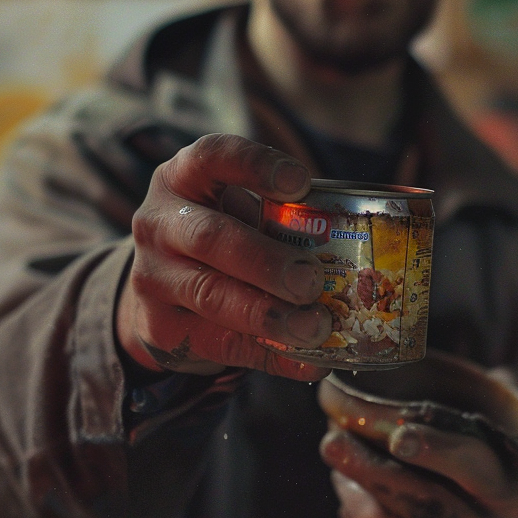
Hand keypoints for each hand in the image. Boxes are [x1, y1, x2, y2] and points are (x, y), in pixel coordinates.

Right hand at [116, 133, 330, 380]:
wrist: (161, 290)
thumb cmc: (222, 236)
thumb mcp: (236, 211)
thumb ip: (282, 216)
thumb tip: (365, 237)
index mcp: (183, 177)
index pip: (212, 156)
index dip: (256, 166)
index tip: (301, 183)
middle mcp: (159, 222)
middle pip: (211, 237)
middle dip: (267, 260)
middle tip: (312, 280)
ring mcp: (152, 276)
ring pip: (211, 295)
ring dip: (269, 314)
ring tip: (316, 326)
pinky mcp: (160, 327)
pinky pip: (220, 342)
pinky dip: (271, 355)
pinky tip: (308, 361)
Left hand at [319, 421, 517, 517]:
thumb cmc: (511, 488)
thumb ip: (503, 412)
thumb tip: (499, 371)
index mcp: (516, 493)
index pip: (475, 467)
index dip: (436, 450)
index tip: (397, 435)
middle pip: (426, 505)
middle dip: (372, 473)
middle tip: (331, 441)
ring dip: (360, 503)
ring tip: (337, 467)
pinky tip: (351, 501)